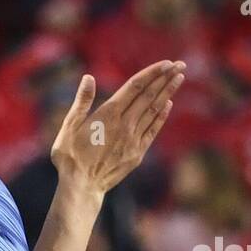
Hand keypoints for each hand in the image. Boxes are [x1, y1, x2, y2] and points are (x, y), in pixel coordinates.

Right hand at [50, 61, 184, 194]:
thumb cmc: (70, 157)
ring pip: (154, 110)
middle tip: (181, 64)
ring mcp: (133, 139)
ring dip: (168, 92)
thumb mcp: (69, 127)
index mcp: (108, 114)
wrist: (82, 187)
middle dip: (165, 78)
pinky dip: (161, 116)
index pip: (135, 87)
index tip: (166, 63)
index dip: (152, 73)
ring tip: (179, 78)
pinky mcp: (137, 153)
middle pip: (149, 95)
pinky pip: (152, 130)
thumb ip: (81, 102)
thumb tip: (88, 78)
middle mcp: (125, 124)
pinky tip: (168, 104)